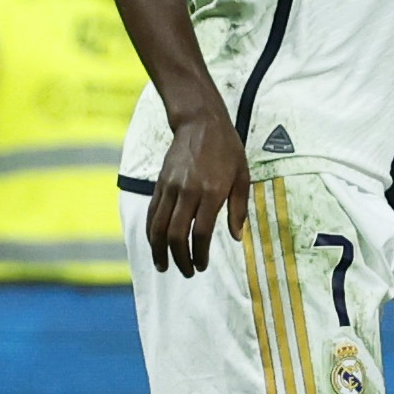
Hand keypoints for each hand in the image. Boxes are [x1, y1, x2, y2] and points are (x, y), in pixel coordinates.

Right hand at [146, 103, 247, 275]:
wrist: (199, 122)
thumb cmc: (226, 149)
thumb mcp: (242, 176)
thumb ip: (239, 208)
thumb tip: (236, 237)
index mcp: (212, 192)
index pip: (200, 232)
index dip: (199, 254)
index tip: (202, 266)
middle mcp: (188, 191)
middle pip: (177, 234)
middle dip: (180, 258)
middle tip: (187, 271)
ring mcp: (171, 187)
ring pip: (159, 226)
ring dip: (160, 250)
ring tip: (164, 266)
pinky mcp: (160, 183)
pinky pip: (152, 213)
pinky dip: (151, 232)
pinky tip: (155, 244)